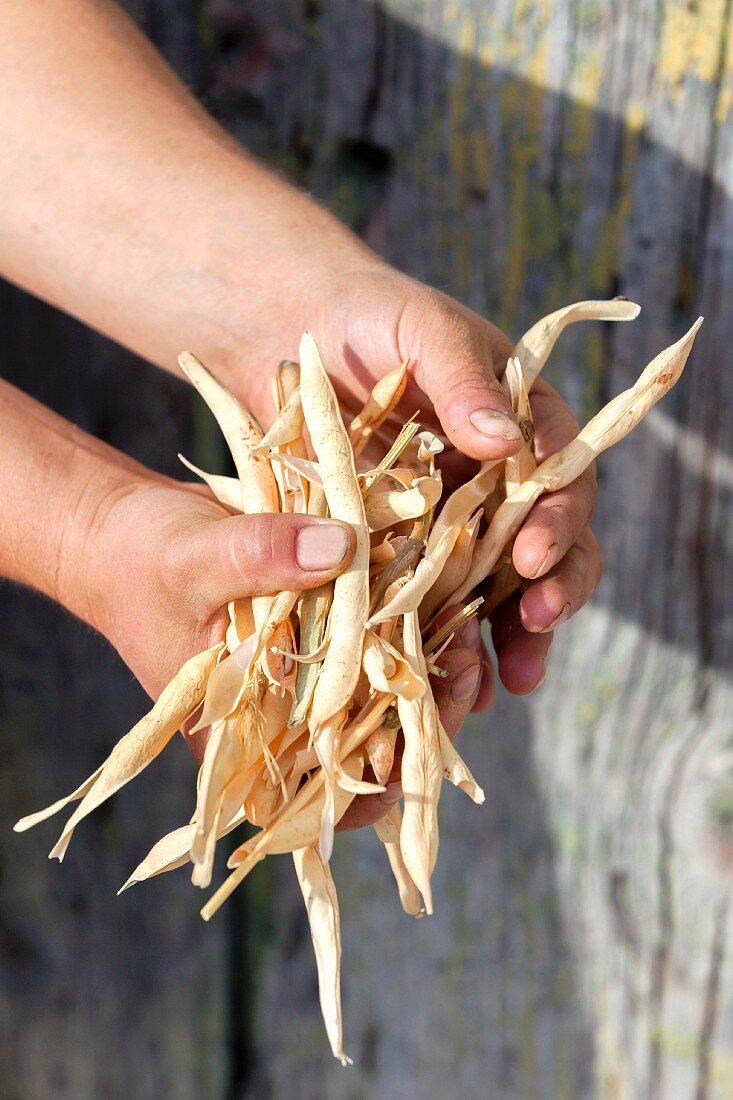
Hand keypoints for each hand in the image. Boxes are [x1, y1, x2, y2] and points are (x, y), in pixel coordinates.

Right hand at [82, 475, 492, 818]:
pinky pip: (376, 631)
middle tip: (468, 669)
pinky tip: (447, 591)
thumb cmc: (139, 563)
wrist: (126, 530)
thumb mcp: (191, 560)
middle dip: (426, 715)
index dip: (373, 787)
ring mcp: (305, 667)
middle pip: (369, 741)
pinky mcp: (321, 622)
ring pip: (384, 687)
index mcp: (246, 733)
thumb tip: (340, 548)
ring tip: (468, 627)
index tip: (418, 748)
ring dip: (430, 665)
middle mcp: (283, 709)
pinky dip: (411, 617)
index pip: (318, 791)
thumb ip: (258, 557)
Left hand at [300, 265, 602, 700]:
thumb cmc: (366, 318)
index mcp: (521, 426)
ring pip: (495, 589)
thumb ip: (463, 380)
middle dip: (550, 590)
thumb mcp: (422, 331)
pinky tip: (450, 683)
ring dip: (509, 638)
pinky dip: (445, 643)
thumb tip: (505, 442)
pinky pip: (431, 602)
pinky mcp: (402, 552)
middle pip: (546, 545)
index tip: (532, 555)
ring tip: (504, 682)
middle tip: (536, 622)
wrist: (288, 335)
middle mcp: (497, 481)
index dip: (559, 520)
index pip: (562, 477)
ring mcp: (451, 522)